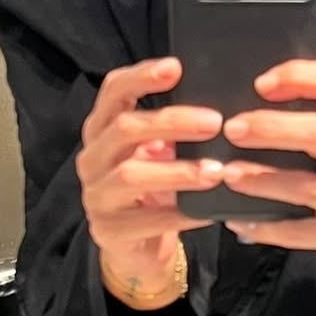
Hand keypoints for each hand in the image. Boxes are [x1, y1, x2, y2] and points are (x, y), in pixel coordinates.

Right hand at [75, 57, 222, 296]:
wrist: (138, 248)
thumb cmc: (155, 187)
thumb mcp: (158, 150)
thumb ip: (174, 125)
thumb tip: (222, 100)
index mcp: (103, 128)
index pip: (113, 91)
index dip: (141, 76)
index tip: (175, 67)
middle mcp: (93, 158)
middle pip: (125, 128)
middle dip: (172, 121)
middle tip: (215, 121)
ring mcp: (96, 196)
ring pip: (131, 175)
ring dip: (178, 171)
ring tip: (216, 170)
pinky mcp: (109, 231)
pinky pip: (147, 220)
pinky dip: (182, 214)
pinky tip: (211, 210)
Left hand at [220, 60, 315, 268]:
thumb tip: (263, 93)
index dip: (299, 77)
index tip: (262, 84)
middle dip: (273, 129)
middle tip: (234, 128)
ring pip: (305, 187)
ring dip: (262, 180)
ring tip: (228, 173)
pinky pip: (300, 232)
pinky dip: (265, 228)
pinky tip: (239, 222)